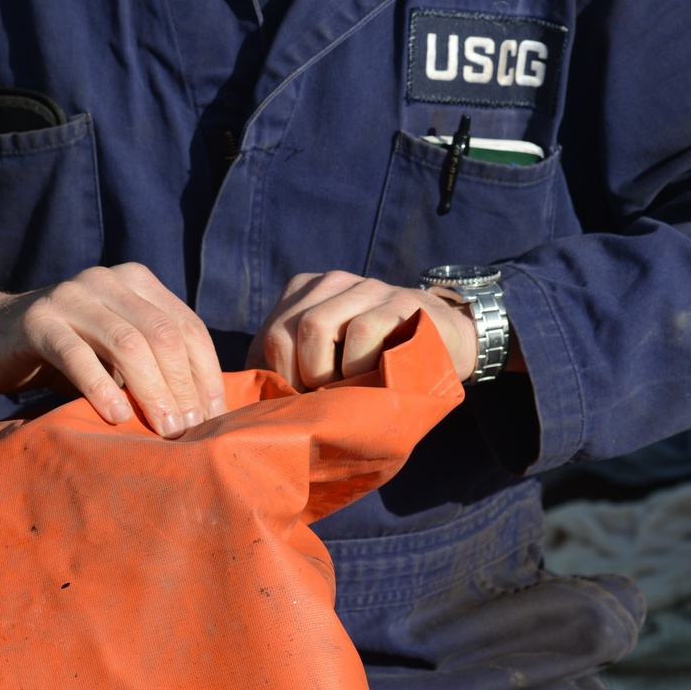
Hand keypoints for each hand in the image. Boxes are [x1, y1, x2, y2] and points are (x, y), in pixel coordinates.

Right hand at [0, 264, 226, 437]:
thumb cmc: (65, 351)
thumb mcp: (114, 352)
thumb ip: (153, 364)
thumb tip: (206, 412)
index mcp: (137, 282)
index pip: (187, 327)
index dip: (206, 373)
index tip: (216, 418)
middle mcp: (108, 280)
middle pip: (163, 335)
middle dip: (183, 386)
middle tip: (191, 430)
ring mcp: (72, 295)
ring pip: (127, 343)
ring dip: (151, 391)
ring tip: (165, 430)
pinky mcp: (38, 320)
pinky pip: (77, 355)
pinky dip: (101, 387)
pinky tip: (116, 417)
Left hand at [247, 271, 478, 389]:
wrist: (444, 343)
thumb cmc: (376, 363)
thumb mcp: (329, 361)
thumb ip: (292, 368)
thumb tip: (246, 406)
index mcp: (306, 292)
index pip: (269, 336)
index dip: (278, 379)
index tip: (300, 403)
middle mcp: (332, 283)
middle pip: (285, 331)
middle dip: (298, 378)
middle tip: (322, 402)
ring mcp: (366, 287)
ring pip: (316, 326)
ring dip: (325, 374)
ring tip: (346, 392)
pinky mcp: (399, 301)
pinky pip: (361, 332)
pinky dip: (359, 366)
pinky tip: (372, 378)